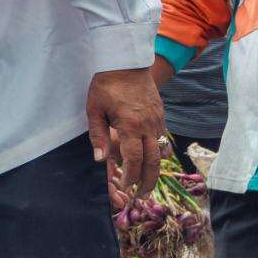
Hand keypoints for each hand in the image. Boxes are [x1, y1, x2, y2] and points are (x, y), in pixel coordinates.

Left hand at [87, 68, 165, 194]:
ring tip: (148, 184)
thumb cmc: (106, 84)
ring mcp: (158, 120)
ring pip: (161, 151)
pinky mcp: (161, 115)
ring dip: (156, 170)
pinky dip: (159, 153)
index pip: (135, 159)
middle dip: (148, 181)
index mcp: (131, 125)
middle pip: (153, 161)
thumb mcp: (94, 109)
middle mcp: (149, 125)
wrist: (126, 61)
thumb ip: (97, 135)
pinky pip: (163, 139)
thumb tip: (100, 159)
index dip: (132, 177)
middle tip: (143, 196)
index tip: (126, 189)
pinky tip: (152, 161)